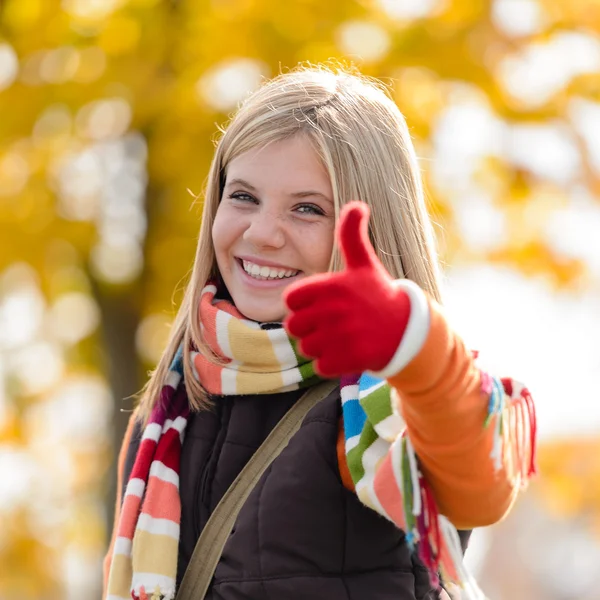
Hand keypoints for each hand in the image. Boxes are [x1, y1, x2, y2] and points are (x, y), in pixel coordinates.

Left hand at [283, 201, 413, 377]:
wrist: (406, 329)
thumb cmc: (378, 294)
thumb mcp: (364, 263)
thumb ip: (352, 235)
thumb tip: (357, 204)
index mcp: (333, 286)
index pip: (290, 299)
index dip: (301, 304)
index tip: (318, 304)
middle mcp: (336, 310)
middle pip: (293, 327)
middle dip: (307, 328)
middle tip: (328, 324)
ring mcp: (343, 336)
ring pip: (306, 347)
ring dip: (319, 346)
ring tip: (339, 337)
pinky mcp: (350, 359)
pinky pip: (320, 366)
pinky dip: (330, 363)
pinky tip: (346, 351)